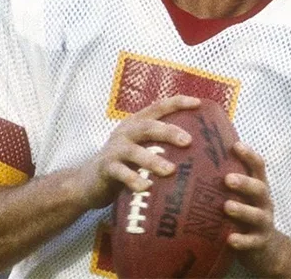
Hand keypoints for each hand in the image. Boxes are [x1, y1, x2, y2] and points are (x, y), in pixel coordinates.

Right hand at [77, 95, 199, 209]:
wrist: (88, 182)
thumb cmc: (125, 164)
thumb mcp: (141, 148)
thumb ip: (161, 144)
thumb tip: (201, 151)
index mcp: (137, 123)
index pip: (158, 107)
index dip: (177, 102)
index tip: (198, 103)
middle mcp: (126, 132)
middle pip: (148, 127)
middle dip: (168, 131)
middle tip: (188, 141)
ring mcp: (115, 150)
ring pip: (135, 152)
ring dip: (153, 160)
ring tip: (171, 170)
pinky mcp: (106, 168)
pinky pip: (121, 173)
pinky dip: (134, 180)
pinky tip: (146, 188)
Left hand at [223, 142, 278, 262]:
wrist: (264, 248)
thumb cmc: (244, 214)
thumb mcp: (241, 195)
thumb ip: (227, 179)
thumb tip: (196, 157)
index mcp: (258, 186)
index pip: (258, 166)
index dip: (249, 155)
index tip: (235, 145)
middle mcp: (264, 202)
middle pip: (259, 188)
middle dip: (245, 183)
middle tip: (228, 179)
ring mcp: (264, 222)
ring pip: (257, 215)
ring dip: (242, 210)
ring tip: (227, 206)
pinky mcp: (259, 242)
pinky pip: (251, 242)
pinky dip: (242, 241)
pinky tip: (230, 239)